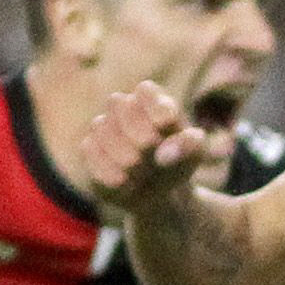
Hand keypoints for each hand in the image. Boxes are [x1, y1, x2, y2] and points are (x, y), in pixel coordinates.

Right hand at [83, 82, 218, 219]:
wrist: (160, 194)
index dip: (154, 108)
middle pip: (118, 103)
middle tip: (150, 152)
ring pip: (100, 126)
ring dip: (123, 155)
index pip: (145, 90)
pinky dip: (109, 169)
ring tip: (141, 172)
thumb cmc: (178, 164)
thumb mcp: (194, 155)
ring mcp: (104, 126)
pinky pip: (90, 150)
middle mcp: (124, 107)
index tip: (165, 126)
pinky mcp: (90, 148)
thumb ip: (189, 146)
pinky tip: (126, 183)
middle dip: (137, 133)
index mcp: (153, 101)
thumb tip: (163, 154)